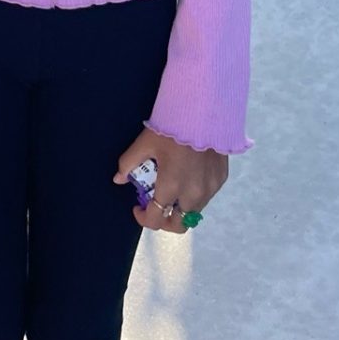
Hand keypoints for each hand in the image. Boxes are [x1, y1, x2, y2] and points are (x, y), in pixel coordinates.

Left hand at [114, 127, 228, 233]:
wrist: (204, 114)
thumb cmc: (171, 129)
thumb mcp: (144, 143)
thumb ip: (128, 163)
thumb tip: (118, 179)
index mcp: (171, 187)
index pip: (156, 219)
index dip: (143, 218)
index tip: (137, 207)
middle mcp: (193, 195)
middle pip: (179, 225)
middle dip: (164, 221)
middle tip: (156, 206)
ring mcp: (210, 189)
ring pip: (194, 212)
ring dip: (180, 208)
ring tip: (172, 189)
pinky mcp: (221, 181)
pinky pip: (206, 198)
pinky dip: (194, 195)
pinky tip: (188, 178)